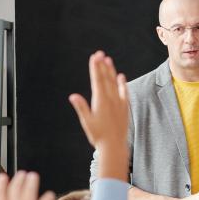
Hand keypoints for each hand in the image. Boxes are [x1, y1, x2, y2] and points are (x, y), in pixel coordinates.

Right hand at [69, 50, 129, 180]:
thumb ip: (81, 107)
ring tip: (108, 60)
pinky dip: (122, 84)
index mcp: (100, 101)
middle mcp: (111, 100)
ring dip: (111, 71)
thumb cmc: (98, 136)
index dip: (95, 68)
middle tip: (100, 53)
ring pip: (115, 84)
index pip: (97, 80)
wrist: (114, 146)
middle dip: (102, 65)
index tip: (94, 57)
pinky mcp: (125, 108)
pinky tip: (121, 76)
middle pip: (106, 79)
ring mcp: (119, 103)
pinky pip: (124, 93)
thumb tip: (73, 96)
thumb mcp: (87, 122)